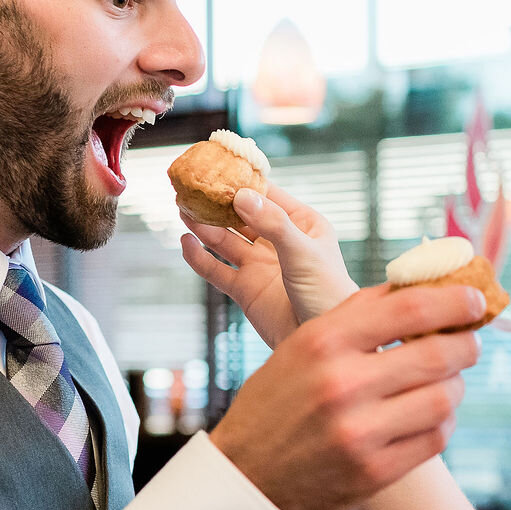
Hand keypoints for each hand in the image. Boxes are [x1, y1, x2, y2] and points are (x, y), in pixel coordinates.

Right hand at [181, 186, 356, 348]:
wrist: (321, 339)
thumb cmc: (328, 293)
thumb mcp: (303, 252)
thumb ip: (273, 224)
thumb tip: (241, 196)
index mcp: (302, 225)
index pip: (268, 196)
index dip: (243, 184)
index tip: (218, 170)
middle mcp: (279, 242)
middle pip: (241, 217)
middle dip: (217, 204)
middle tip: (192, 188)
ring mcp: (260, 266)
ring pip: (225, 240)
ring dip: (205, 226)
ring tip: (182, 209)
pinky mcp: (245, 290)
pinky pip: (217, 270)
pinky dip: (199, 257)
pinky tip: (186, 243)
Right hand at [212, 283, 484, 509]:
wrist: (246, 477)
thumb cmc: (279, 402)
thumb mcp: (301, 346)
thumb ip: (357, 314)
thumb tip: (421, 285)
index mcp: (323, 342)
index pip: (409, 308)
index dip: (454, 300)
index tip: (473, 300)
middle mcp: (342, 385)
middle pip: (439, 352)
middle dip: (466, 343)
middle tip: (469, 341)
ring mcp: (360, 433)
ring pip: (445, 397)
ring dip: (455, 385)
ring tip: (446, 381)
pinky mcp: (374, 472)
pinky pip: (436, 437)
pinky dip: (443, 420)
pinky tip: (430, 414)